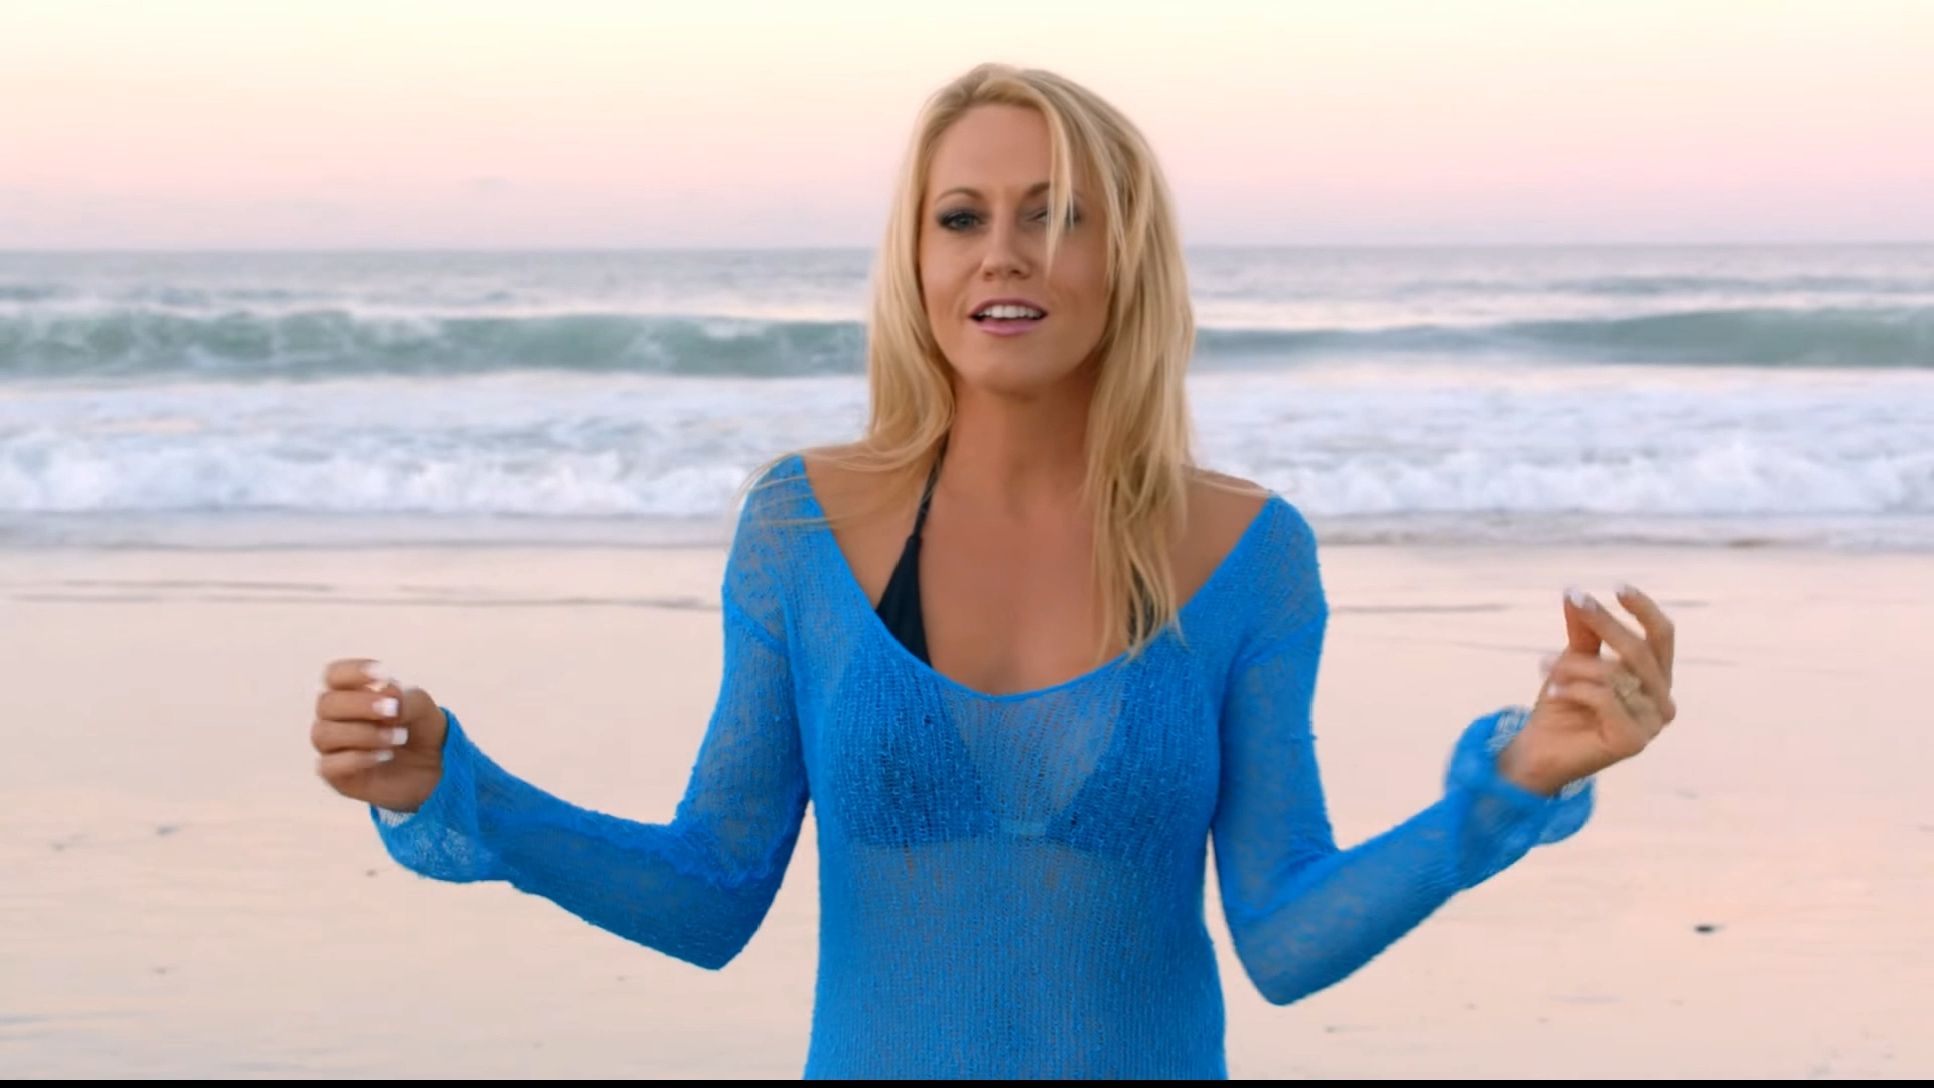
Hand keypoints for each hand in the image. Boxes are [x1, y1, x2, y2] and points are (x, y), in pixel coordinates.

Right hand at [311, 658, 446, 812]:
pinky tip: (384, 755)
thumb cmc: (419, 728)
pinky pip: (327, 766)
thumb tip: (387, 693)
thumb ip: (405, 698)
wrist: (434, 766)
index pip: (334, 675)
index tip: (383, 673)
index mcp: (351, 693)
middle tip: (393, 710)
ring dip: (363, 733)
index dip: (352, 672)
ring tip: (398, 737)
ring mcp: (333, 748)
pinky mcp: (336, 776)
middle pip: (326, 704)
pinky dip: (356, 758)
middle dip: (360, 705)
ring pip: (323, 734)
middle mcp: (335, 719)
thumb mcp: (422, 707)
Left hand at [1500, 584, 1678, 794]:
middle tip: (1574, 601)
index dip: (1644, 609)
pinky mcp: (1633, 742)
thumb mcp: (1574, 660)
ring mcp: (1651, 724)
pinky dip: (1573, 688)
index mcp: (1656, 678)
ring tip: (1544, 665)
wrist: (1540, 751)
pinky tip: (1554, 690)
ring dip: (1572, 664)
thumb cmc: (1564, 703)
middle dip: (1603, 622)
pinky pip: (1604, 698)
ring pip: (1614, 674)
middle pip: (1639, 649)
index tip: (1617, 587)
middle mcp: (1662, 700)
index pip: (1663, 636)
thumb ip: (1583, 631)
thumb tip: (1575, 593)